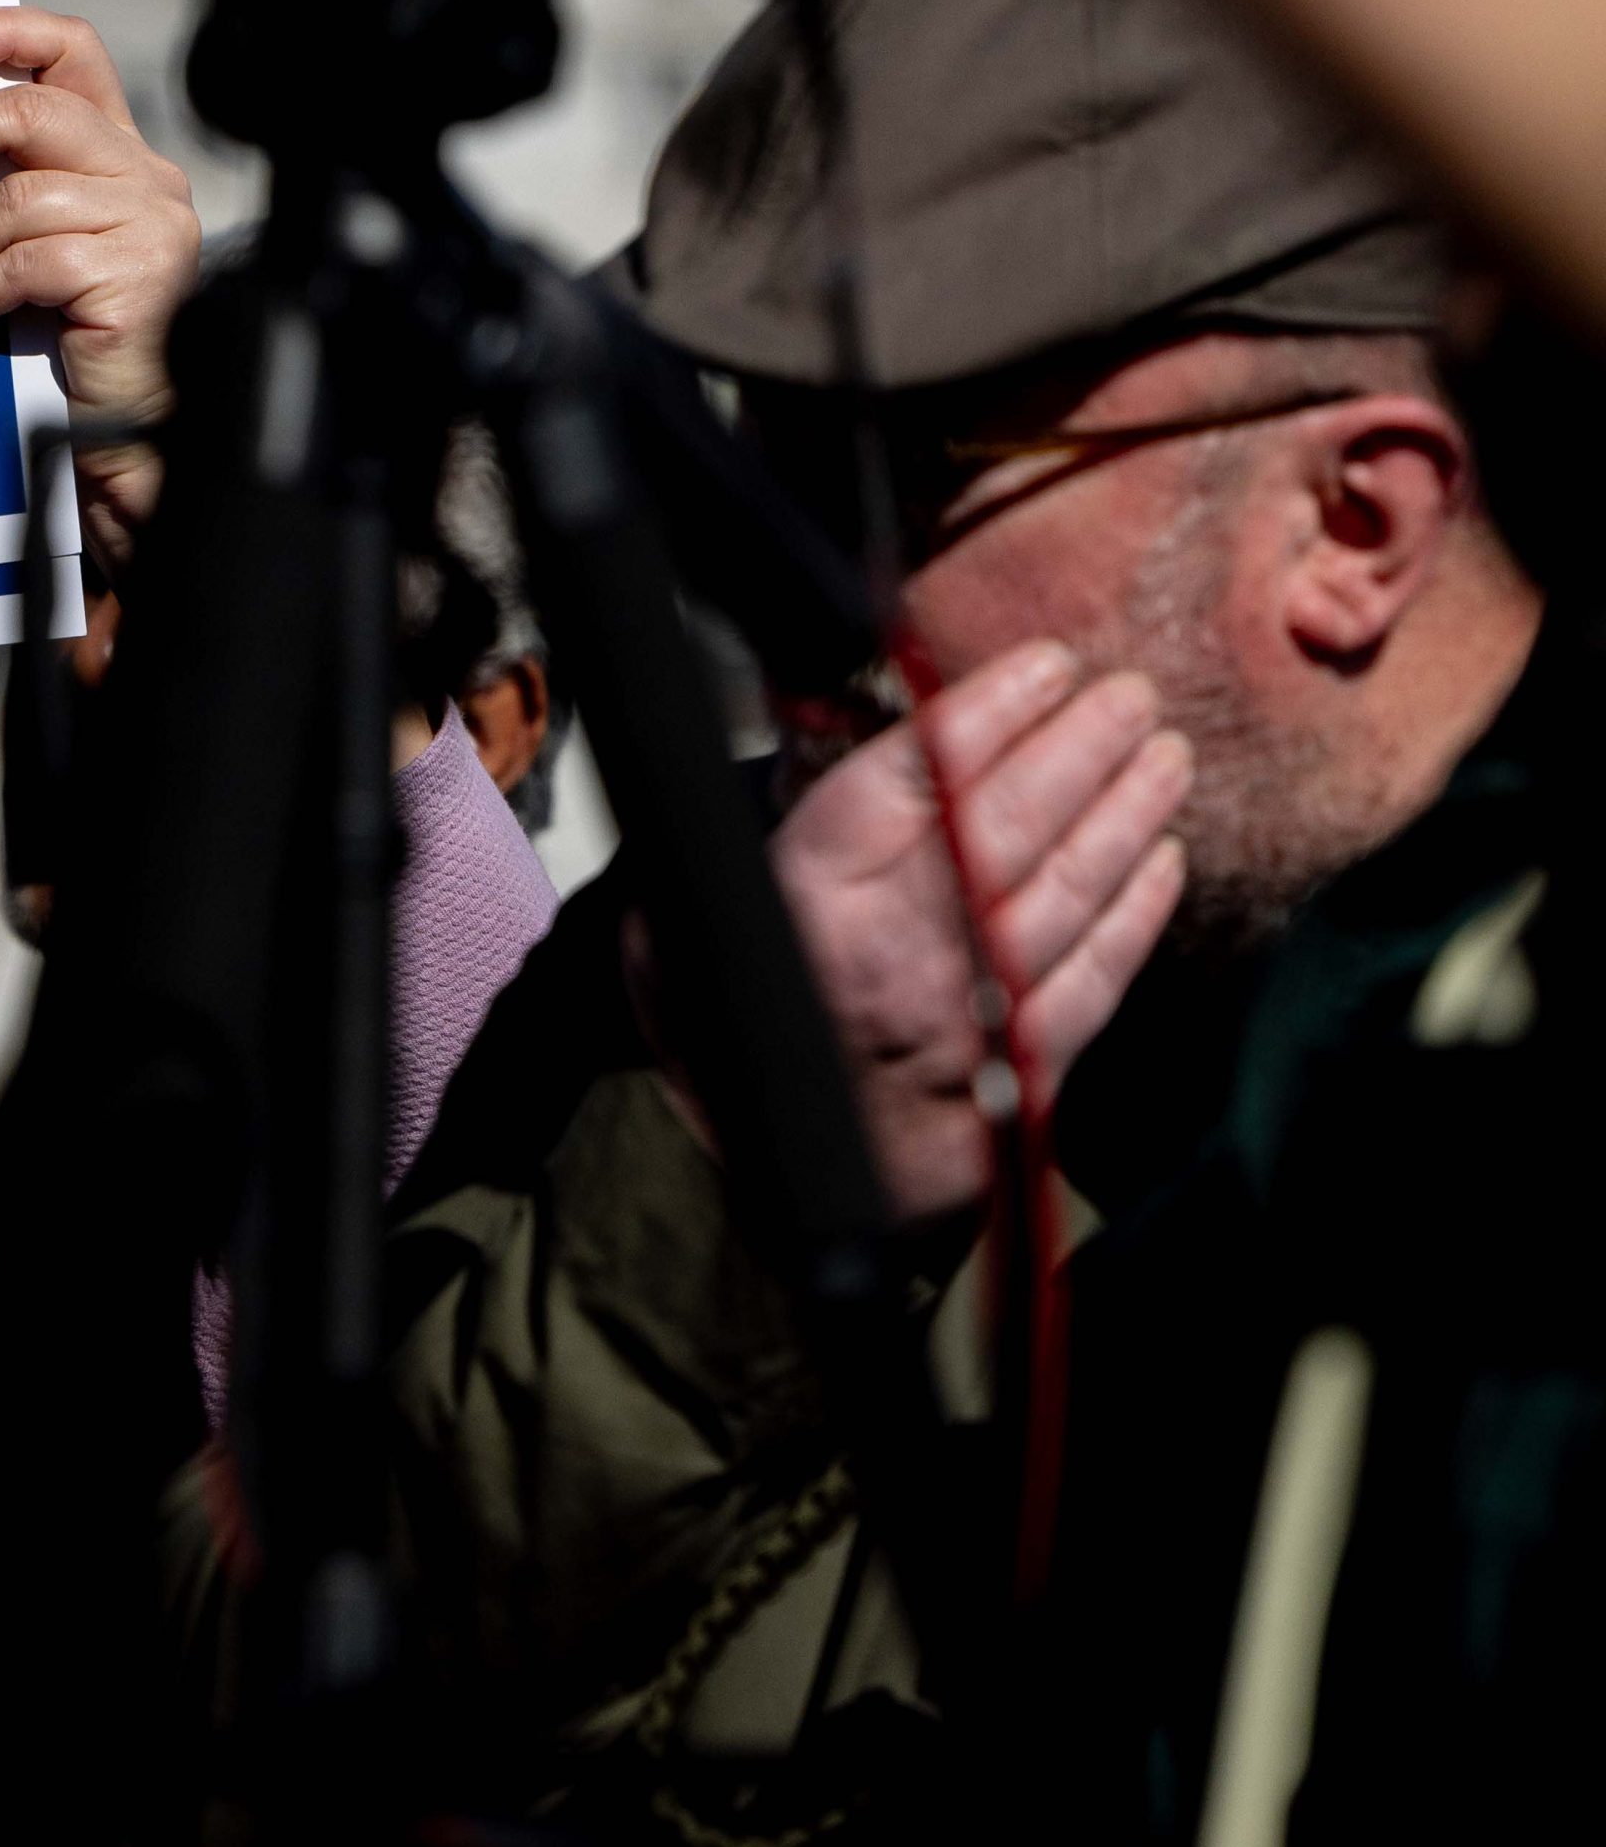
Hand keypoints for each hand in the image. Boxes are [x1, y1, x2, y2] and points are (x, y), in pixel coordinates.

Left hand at [0, 10, 197, 569]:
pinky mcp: (140, 275)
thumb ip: (1, 196)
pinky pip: (29, 266)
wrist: (135, 438)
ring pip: (19, 202)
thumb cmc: (73, 346)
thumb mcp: (31, 250)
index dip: (5, 31)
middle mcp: (148, 176)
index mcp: (122, 155)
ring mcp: (152, 224)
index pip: (74, 55)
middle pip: (33, 113)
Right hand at [763, 640, 1191, 1221]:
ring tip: (1163, 755)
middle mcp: (889, 957)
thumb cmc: (735, 1025)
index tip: (1044, 665)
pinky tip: (1164, 858)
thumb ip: (746, 824)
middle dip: (1077, 748)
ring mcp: (966, 1020)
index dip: (986, 713)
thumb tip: (812, 718)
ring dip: (1125, 817)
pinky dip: (1137, 916)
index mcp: (804, 902)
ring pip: (1063, 896)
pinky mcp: (1021, 1073)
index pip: (908, 781)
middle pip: (1001, 826)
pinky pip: (1096, 980)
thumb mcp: (682, 918)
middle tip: (1128, 694)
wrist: (783, 1182)